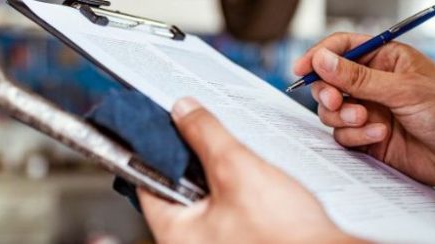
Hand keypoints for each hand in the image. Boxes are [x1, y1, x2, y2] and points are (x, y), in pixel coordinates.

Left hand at [137, 97, 361, 242]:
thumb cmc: (285, 235)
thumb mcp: (237, 169)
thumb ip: (205, 135)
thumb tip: (182, 111)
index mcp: (176, 236)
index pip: (148, 184)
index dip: (155, 150)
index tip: (164, 126)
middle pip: (177, 190)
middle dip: (193, 160)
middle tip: (206, 136)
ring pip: (205, 199)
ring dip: (218, 175)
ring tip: (235, 160)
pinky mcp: (240, 242)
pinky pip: (227, 211)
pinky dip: (235, 191)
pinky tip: (253, 182)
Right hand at [293, 33, 434, 195]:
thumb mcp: (405, 89)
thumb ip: (359, 77)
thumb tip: (323, 59)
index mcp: (387, 59)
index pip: (343, 48)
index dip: (320, 56)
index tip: (303, 68)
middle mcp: (375, 84)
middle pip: (330, 81)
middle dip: (328, 91)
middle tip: (335, 100)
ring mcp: (372, 112)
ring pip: (333, 112)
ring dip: (342, 117)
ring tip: (365, 121)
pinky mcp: (371, 140)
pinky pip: (344, 136)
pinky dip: (355, 136)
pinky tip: (379, 137)